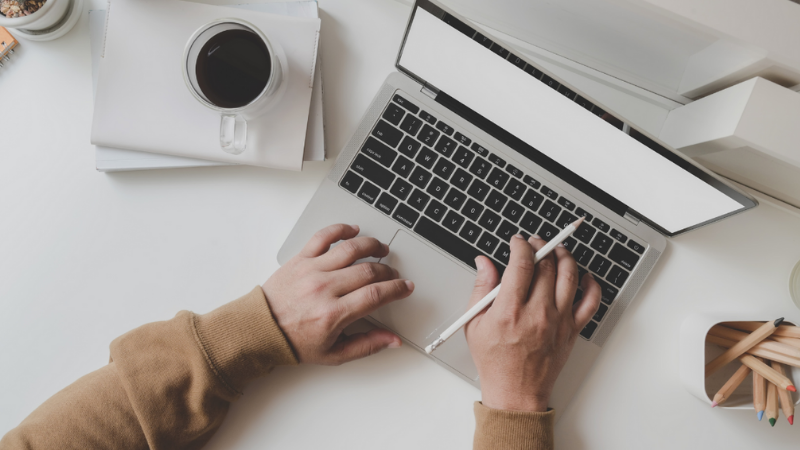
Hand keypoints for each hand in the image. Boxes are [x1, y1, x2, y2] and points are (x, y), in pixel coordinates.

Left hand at [262, 224, 413, 364]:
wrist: (261, 329)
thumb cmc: (294, 342)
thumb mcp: (334, 354)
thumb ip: (367, 346)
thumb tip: (392, 340)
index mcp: (333, 314)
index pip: (375, 295)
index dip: (396, 289)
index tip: (405, 287)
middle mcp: (324, 289)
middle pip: (368, 271)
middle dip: (387, 271)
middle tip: (392, 275)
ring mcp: (312, 270)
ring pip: (350, 249)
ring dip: (372, 245)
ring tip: (381, 249)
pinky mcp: (300, 258)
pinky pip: (323, 236)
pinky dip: (341, 229)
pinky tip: (353, 231)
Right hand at [465, 234, 600, 411]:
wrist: (516, 393)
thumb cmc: (495, 362)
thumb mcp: (475, 324)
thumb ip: (480, 289)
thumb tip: (484, 263)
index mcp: (510, 311)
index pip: (522, 264)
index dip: (521, 245)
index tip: (517, 242)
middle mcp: (537, 313)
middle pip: (547, 265)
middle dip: (541, 246)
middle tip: (534, 243)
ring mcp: (558, 321)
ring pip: (570, 276)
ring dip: (564, 256)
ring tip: (556, 250)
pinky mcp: (572, 330)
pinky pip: (591, 302)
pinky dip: (590, 284)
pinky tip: (582, 276)